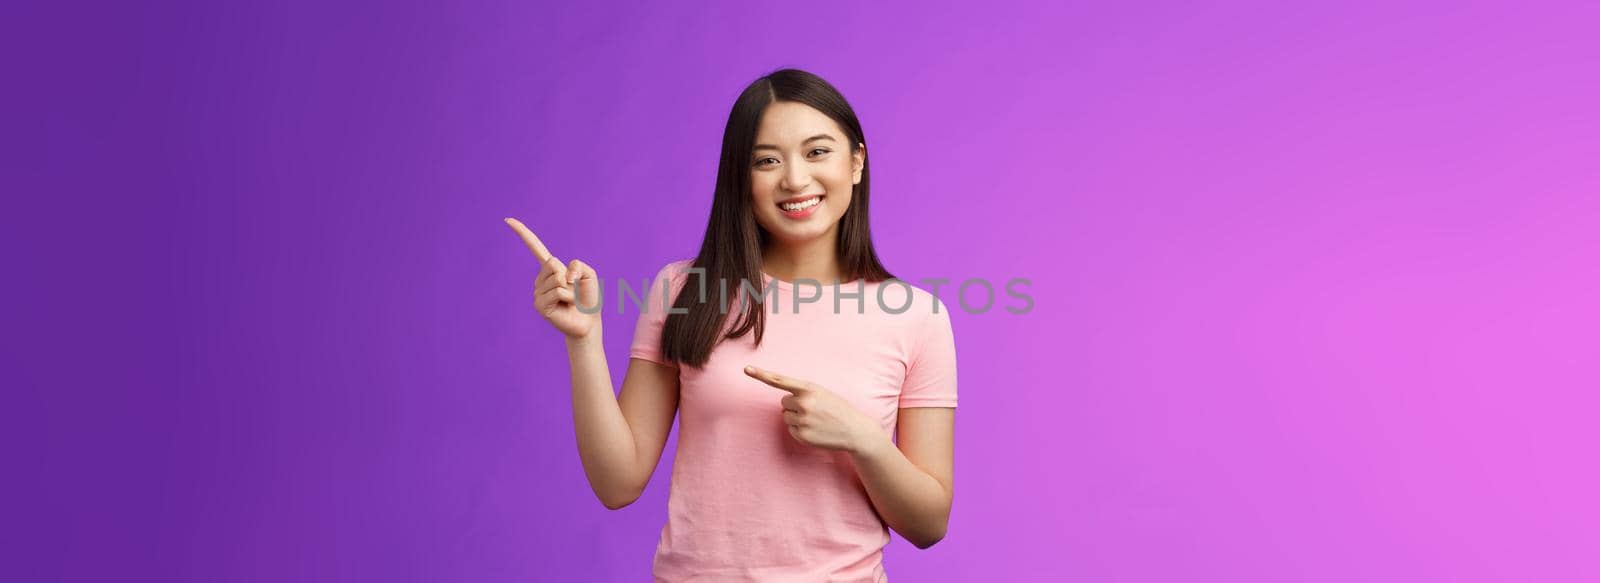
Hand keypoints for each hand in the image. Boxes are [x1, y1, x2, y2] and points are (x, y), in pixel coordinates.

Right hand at [504, 217, 599, 339]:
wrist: (588, 321)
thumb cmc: (588, 298)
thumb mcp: (588, 274)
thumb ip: (578, 265)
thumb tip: (563, 275)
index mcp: (550, 269)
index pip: (535, 247)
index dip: (522, 233)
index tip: (508, 219)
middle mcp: (540, 279)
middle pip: (552, 263)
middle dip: (568, 275)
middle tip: (572, 289)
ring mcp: (538, 293)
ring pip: (556, 279)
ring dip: (571, 289)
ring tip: (570, 300)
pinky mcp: (540, 305)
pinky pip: (557, 292)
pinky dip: (568, 297)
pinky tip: (567, 306)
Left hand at [744, 365, 886, 454]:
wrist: (855, 431)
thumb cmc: (838, 409)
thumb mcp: (823, 394)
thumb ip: (803, 393)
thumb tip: (784, 402)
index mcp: (809, 389)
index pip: (780, 380)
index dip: (761, 374)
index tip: (746, 369)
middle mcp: (804, 403)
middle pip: (783, 402)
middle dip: (795, 405)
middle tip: (814, 410)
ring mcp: (802, 420)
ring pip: (786, 417)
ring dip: (797, 418)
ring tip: (816, 420)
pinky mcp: (802, 436)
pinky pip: (791, 430)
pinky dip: (801, 431)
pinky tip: (816, 430)